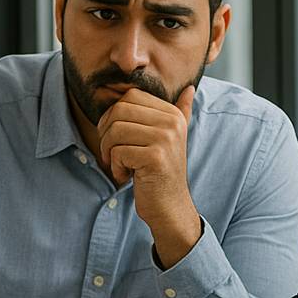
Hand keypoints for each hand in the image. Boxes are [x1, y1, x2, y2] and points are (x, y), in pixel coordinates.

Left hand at [97, 86, 201, 266]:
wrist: (170, 208)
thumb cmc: (161, 173)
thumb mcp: (170, 140)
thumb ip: (180, 113)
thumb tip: (190, 89)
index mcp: (172, 114)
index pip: (129, 97)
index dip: (113, 117)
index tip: (118, 140)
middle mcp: (172, 123)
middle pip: (118, 111)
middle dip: (107, 135)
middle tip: (114, 155)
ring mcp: (165, 139)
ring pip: (115, 131)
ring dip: (109, 152)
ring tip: (122, 165)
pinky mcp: (155, 157)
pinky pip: (119, 152)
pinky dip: (117, 168)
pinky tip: (128, 177)